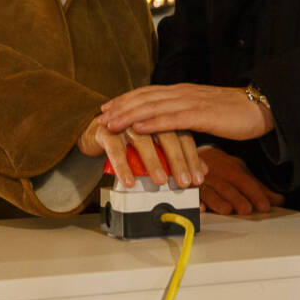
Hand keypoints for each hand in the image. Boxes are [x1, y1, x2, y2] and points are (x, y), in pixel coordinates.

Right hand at [78, 117, 204, 189]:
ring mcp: (126, 122)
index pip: (183, 135)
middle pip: (167, 136)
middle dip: (178, 161)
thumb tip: (202, 171)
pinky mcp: (106, 130)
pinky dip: (123, 166)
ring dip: (153, 162)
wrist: (97, 128)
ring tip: (160, 181)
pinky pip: (115, 149)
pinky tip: (129, 181)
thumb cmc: (131, 137)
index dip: (192, 157)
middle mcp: (146, 117)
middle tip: (184, 182)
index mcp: (162, 117)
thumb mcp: (157, 145)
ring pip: (143, 140)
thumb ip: (179, 155)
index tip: (198, 178)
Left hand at [100, 83, 274, 140]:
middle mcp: (183, 93)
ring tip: (110, 122)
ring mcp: (192, 102)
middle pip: (145, 97)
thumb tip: (170, 129)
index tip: (107, 107)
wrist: (262, 107)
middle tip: (100, 115)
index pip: (148, 93)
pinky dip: (151, 122)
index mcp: (183, 92)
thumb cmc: (235, 113)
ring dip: (128, 114)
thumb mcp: (204, 113)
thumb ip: (186, 117)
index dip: (126, 99)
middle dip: (121, 106)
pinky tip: (137, 128)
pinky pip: (172, 119)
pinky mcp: (202, 114)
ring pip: (153, 106)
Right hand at [197, 146, 283, 215]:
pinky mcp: (189, 190)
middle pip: (227, 188)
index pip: (245, 182)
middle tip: (246, 210)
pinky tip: (200, 208)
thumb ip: (259, 188)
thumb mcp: (241, 172)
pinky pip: (191, 196)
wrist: (193, 155)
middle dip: (237, 198)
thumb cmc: (221, 167)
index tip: (265, 206)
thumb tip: (279, 200)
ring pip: (209, 192)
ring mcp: (201, 182)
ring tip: (227, 210)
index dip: (255, 194)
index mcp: (231, 169)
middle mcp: (217, 175)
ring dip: (217, 201)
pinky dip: (195, 202)